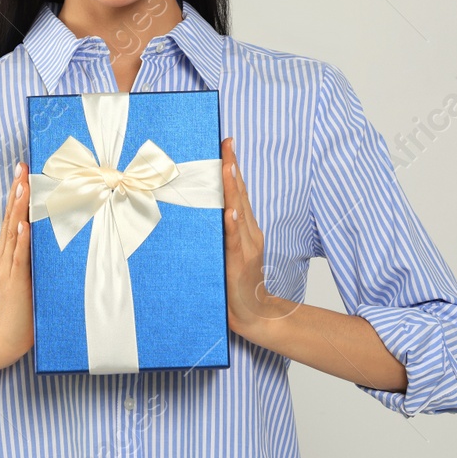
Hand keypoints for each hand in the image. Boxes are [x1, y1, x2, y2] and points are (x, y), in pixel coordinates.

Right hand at [0, 161, 34, 365]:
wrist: (6, 335)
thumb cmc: (23, 304)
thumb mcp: (29, 272)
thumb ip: (35, 253)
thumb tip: (52, 231)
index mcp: (6, 250)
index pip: (12, 214)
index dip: (17, 191)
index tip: (23, 169)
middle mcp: (3, 254)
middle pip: (10, 216)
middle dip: (17, 190)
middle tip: (22, 167)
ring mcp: (7, 266)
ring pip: (13, 231)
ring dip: (19, 208)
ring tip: (23, 185)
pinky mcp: (14, 281)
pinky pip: (18, 257)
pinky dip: (20, 240)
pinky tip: (23, 225)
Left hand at [222, 137, 296, 339]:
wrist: (253, 314)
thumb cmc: (236, 282)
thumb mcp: (227, 250)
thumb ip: (220, 230)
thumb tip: (203, 209)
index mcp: (246, 227)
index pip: (240, 191)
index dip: (234, 167)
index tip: (227, 143)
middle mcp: (249, 232)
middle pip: (241, 194)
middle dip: (233, 168)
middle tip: (226, 144)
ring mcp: (247, 246)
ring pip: (239, 212)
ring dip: (234, 189)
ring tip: (227, 166)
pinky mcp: (240, 263)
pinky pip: (235, 241)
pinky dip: (233, 225)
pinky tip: (230, 212)